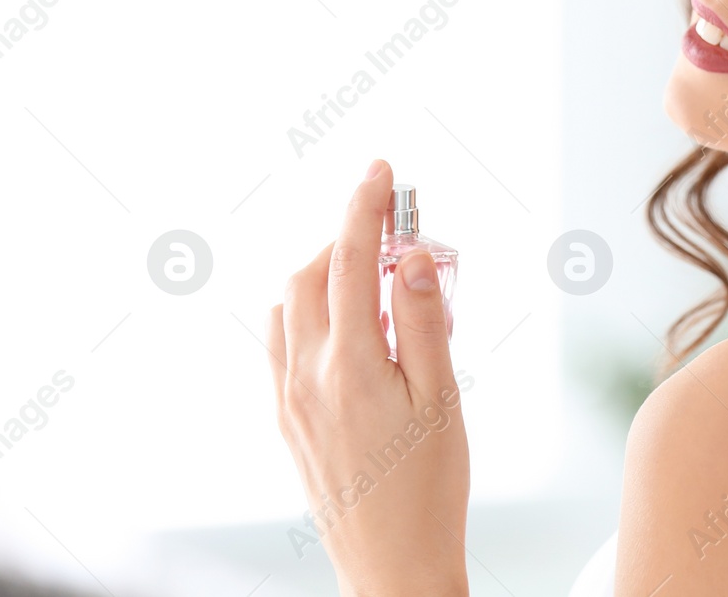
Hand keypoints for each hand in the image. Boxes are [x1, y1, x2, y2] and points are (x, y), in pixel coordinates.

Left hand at [267, 159, 469, 596]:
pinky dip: (313, 314)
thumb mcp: (442, 398)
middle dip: (347, 240)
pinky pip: (285, 345)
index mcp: (349, 365)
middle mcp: (306, 376)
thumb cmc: (428, 487)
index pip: (349, 260)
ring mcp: (289, 399)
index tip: (379, 169)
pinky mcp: (288, 421)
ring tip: (383, 288)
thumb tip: (411, 256)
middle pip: (310, 274)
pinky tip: (355, 333)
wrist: (391, 563)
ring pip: (291, 307)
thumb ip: (424, 321)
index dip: (364, 206)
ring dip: (327, 276)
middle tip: (399, 238)